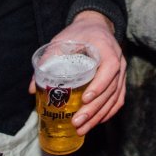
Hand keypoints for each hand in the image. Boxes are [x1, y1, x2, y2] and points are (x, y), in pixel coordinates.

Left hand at [27, 11, 126, 136]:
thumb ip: (48, 60)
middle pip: (111, 89)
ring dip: (99, 115)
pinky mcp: (120, 80)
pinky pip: (118, 99)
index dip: (99, 85)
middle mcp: (119, 60)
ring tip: (82, 129)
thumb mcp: (63, 40)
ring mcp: (121, 71)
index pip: (109, 68)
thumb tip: (33, 88)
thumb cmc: (79, 33)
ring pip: (115, 97)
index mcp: (107, 48)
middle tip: (77, 122)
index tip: (85, 99)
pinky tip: (97, 122)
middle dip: (94, 109)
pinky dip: (108, 112)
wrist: (96, 26)